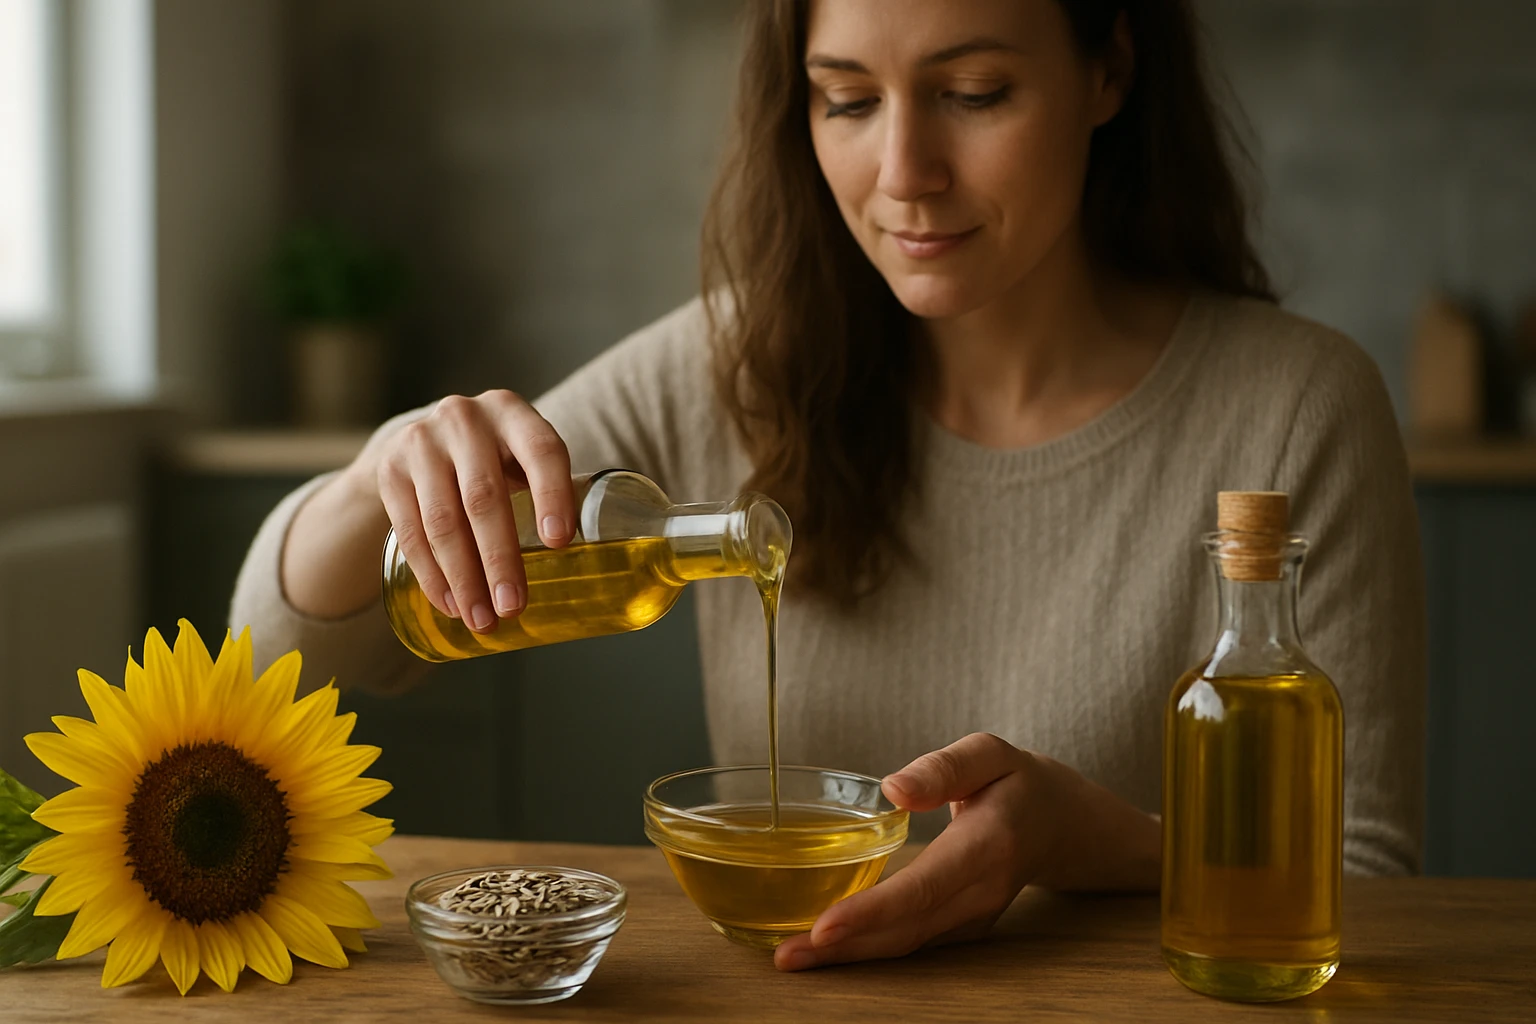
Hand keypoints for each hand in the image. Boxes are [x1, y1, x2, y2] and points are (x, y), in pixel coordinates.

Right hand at [356, 390, 575, 632]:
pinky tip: (450, 604)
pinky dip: (431, 575)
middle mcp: (464, 419)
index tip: (559, 544)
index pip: (541, 450)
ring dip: (463, 578)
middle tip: (513, 607)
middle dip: (499, 559)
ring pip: (443, 520)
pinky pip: (410, 531)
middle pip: (484, 497)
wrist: (426, 441)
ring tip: (481, 618)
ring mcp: (421, 442)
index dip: (551, 495)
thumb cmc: (497, 458)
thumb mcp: (523, 457)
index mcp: (512, 412)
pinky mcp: (390, 470)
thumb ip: (550, 494)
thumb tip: (588, 567)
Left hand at [773, 732, 1159, 970]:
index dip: (872, 912)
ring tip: (793, 958)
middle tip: (786, 957)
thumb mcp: (991, 752)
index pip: (923, 889)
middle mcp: (980, 892)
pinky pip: (912, 942)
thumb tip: (894, 789)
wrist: (1066, 825)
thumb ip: (944, 767)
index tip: (825, 926)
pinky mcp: (962, 926)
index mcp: (988, 846)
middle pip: (906, 930)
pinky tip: (828, 949)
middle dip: (845, 949)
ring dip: (850, 957)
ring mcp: (974, 917)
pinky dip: (869, 949)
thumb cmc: (1020, 781)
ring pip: (907, 945)